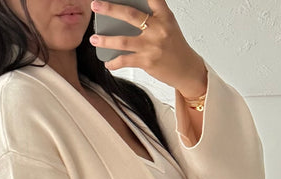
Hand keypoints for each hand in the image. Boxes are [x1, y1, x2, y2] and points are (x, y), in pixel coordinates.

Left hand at [89, 0, 207, 97]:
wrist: (187, 70)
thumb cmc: (174, 46)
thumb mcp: (168, 25)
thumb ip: (152, 16)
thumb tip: (126, 13)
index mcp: (164, 16)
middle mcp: (158, 29)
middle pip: (131, 15)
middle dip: (110, 9)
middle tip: (95, 5)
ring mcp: (152, 46)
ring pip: (124, 41)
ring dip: (106, 40)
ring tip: (94, 39)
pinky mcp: (148, 62)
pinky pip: (126, 61)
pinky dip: (114, 63)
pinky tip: (108, 63)